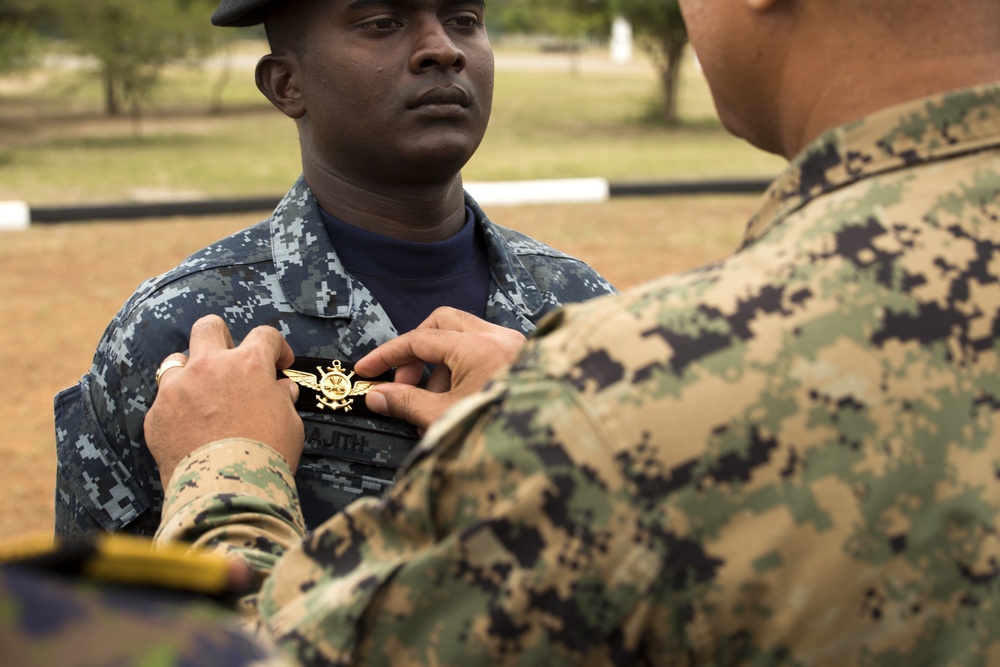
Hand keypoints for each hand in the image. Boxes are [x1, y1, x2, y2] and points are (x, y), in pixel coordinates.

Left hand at [144, 315, 303, 486]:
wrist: (227, 492)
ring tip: (203, 396)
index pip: (264, 336)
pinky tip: (189, 429)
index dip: (276, 347)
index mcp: (248, 364)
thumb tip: (280, 390)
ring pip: (177, 360)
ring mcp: (177, 389)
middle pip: (209, 328)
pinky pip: (163, 400)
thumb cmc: (267, 457)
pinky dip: (177, 409)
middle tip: (231, 360)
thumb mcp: (290, 424)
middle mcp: (209, 367)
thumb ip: (282, 399)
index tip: (280, 364)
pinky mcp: (156, 415)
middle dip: (222, 338)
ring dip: (192, 372)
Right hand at [354, 307, 525, 431]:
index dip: (387, 356)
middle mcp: (499, 338)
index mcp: (478, 347)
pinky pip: (483, 352)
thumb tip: (376, 396)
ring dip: (439, 366)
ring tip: (432, 406)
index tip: (367, 370)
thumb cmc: (499, 435)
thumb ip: (405, 402)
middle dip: (416, 351)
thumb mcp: (442, 419)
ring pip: (463, 337)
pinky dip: (462, 370)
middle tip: (403, 383)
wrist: (546, 456)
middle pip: (442, 324)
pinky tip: (456, 404)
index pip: (419, 339)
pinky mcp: (523, 361)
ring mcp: (514, 347)